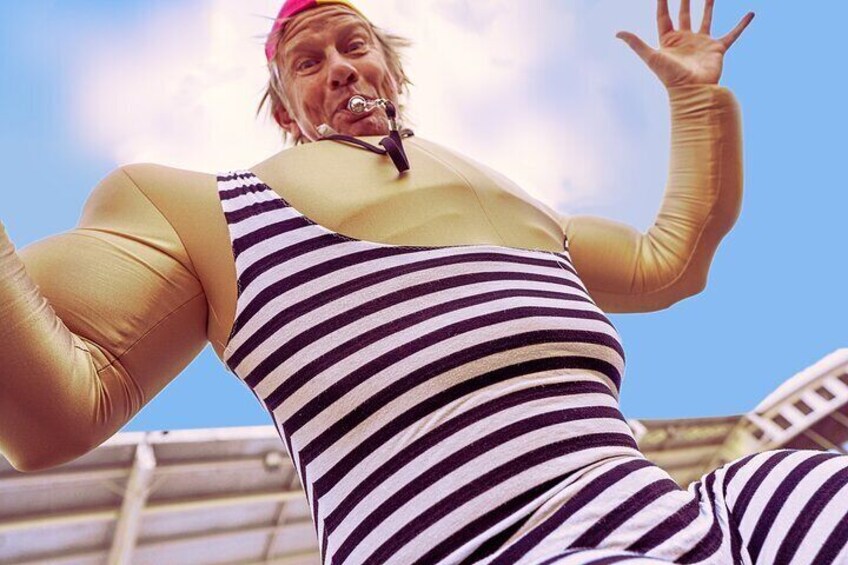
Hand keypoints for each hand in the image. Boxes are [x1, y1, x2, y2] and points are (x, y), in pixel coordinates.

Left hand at [616, 0, 753, 86]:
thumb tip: (617, 33)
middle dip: (685, 0)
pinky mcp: (717, 49)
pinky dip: (742, 25)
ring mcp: (701, 43)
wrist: (693, 92)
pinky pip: (732, 34)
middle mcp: (685, 39)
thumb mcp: (651, 57)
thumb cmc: (670, 77)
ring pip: (706, 18)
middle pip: (684, 14)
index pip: (664, 16)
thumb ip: (635, 43)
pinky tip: (751, 14)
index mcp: (669, 41)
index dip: (662, 2)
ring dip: (708, 5)